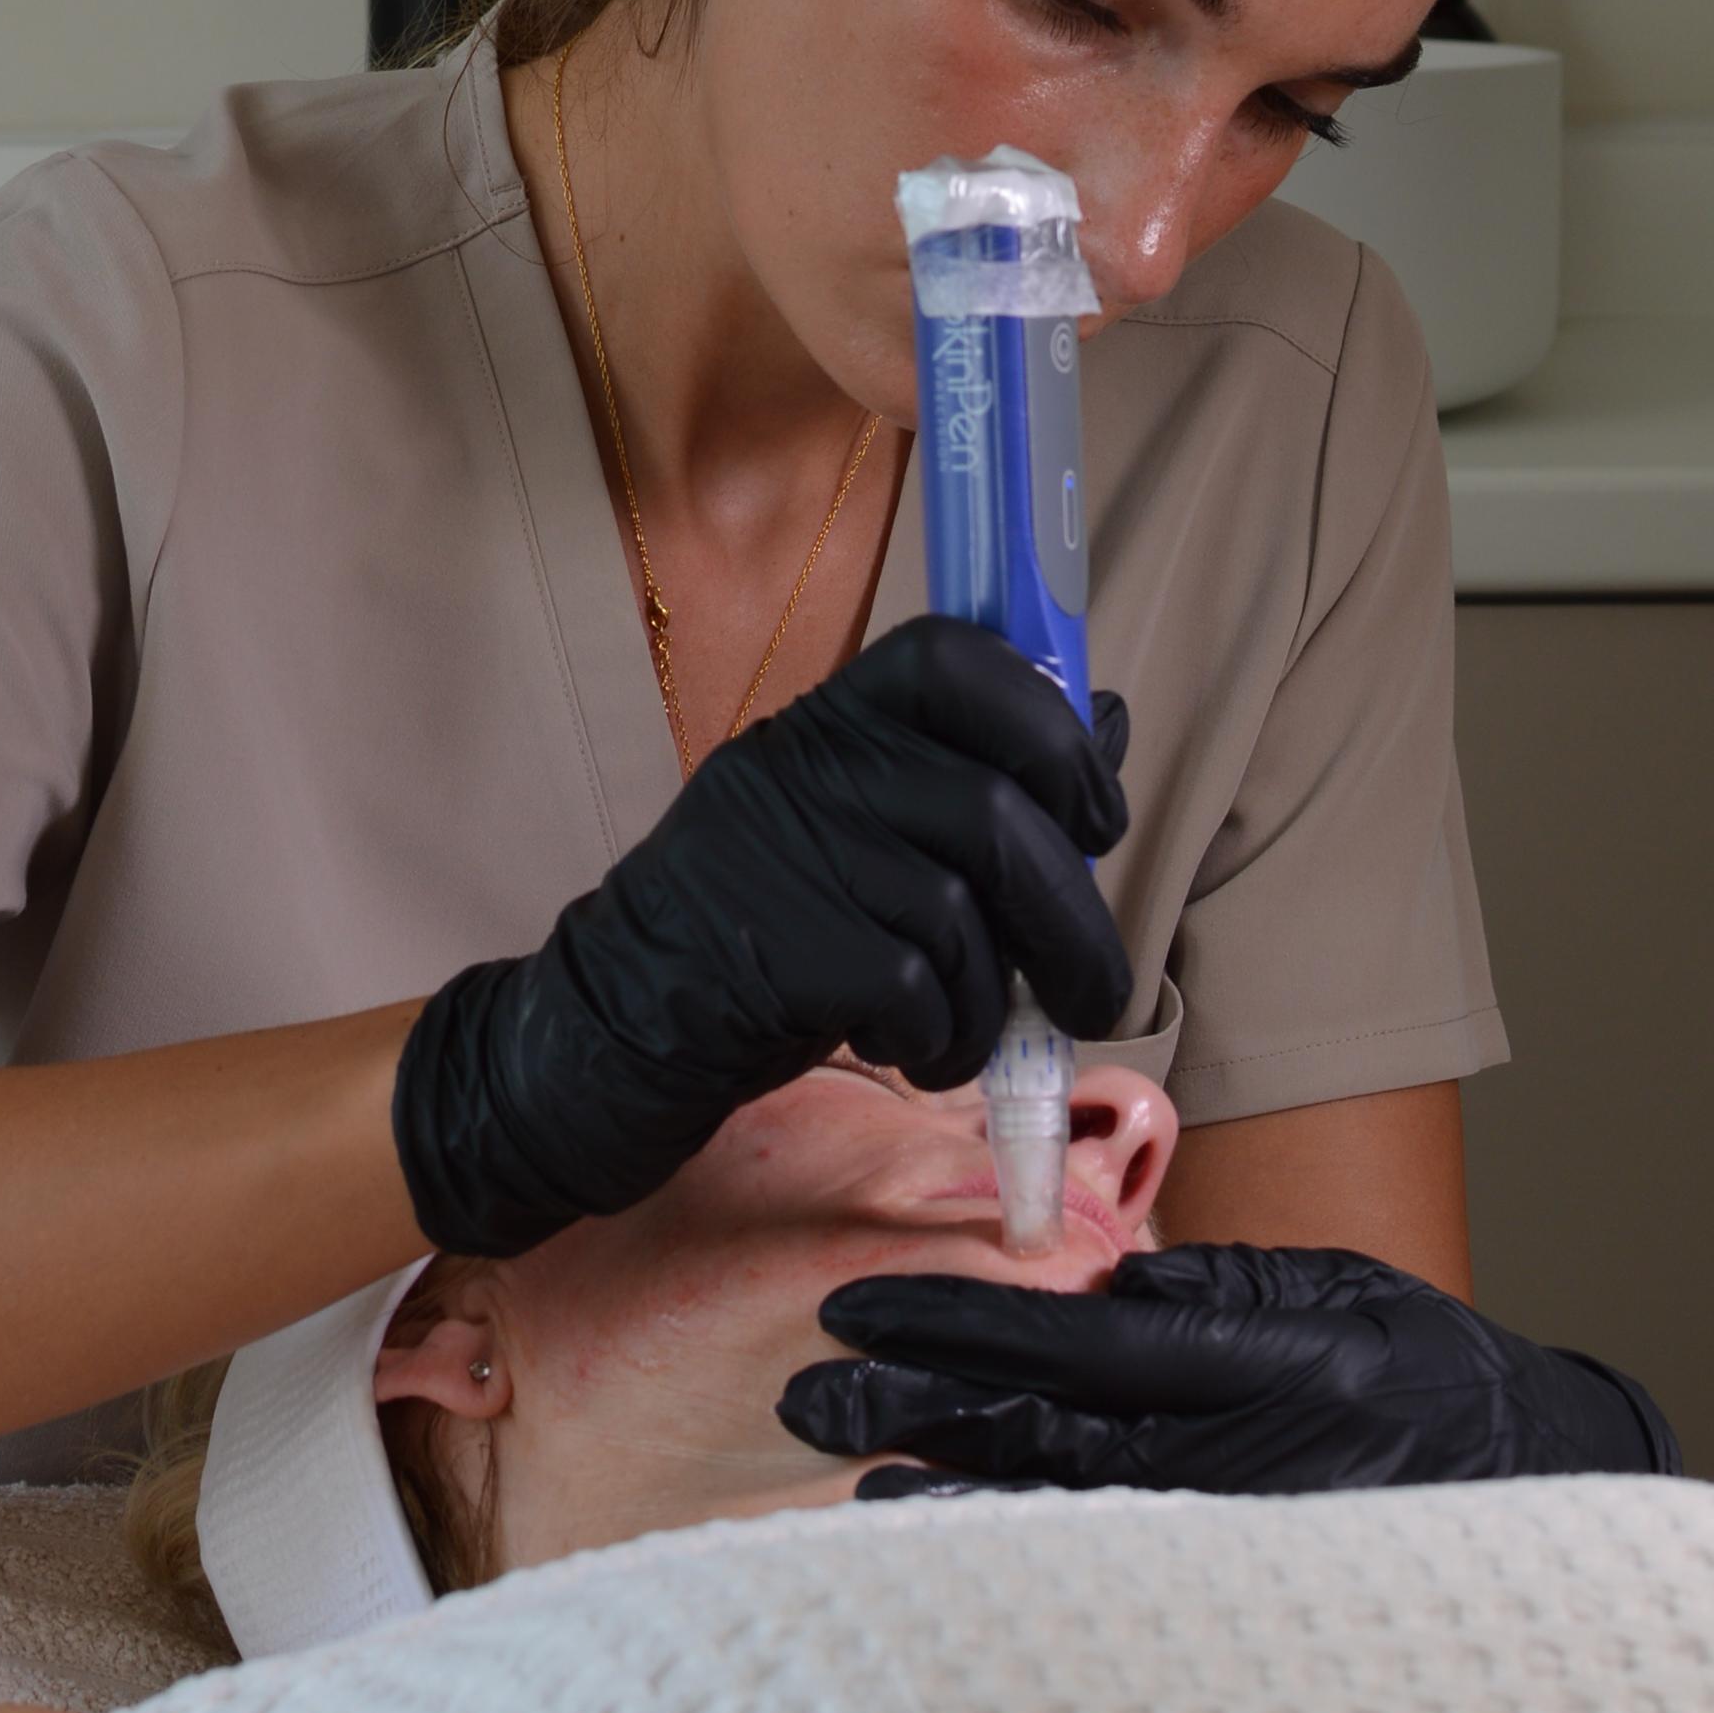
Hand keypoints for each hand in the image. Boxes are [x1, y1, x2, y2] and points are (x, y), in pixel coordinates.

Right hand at [392, 619, 1133, 1259]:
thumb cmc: (758, 936)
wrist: (606, 1032)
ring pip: (959, 912)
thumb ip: (969, 785)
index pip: (954, 658)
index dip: (1050, 728)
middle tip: (1094, 991)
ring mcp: (778, 851)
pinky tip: (910, 1054)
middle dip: (1069, 915)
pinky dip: (938, 1038)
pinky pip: (912, 988)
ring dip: (990, 1002)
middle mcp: (798, 763)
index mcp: (824, 721)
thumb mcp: (857, 841)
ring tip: (962, 1039)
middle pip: (991, 808)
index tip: (1095, 815)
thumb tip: (1107, 720)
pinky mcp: (771, 947)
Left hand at [777, 1242, 1680, 1497]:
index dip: (961, 1322)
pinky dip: (1017, 1552)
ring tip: (842, 1470)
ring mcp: (1239, 1549)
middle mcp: (1245, 1467)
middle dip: (916, 1410)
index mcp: (1271, 1371)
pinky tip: (941, 1542)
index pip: (1080, 1342)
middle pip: (1044, 1436)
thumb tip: (1107, 1281)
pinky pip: (1107, 1574)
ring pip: (1059, 1517)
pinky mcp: (1239, 1604)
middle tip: (805, 1395)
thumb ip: (1227, 1289)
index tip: (860, 1305)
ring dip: (943, 1488)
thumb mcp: (1351, 1299)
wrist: (1557, 1510)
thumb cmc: (1448, 1386)